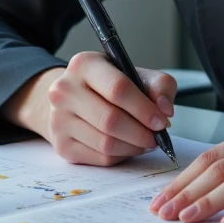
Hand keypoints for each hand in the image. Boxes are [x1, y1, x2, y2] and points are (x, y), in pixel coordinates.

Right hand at [4, 54, 175, 165]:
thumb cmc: (109, 85)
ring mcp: (59, 119)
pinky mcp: (61, 145)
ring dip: (133, 147)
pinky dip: (121, 156)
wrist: (73, 99)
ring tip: (145, 141)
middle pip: (110, 120)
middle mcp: (64, 90)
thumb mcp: (135, 74)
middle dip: (141, 132)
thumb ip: (159, 85)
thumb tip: (165, 110)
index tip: (161, 121)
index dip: (144, 108)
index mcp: (84, 64)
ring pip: (106, 143)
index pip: (117, 88)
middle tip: (156, 136)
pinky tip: (128, 146)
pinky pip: (100, 158)